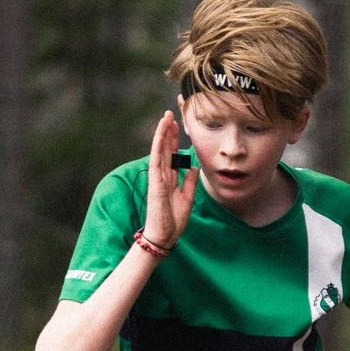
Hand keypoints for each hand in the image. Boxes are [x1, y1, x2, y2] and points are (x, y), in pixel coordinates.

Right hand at [143, 111, 195, 248]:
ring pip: (160, 149)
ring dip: (162, 132)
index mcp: (169, 179)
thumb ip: (189, 182)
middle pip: (165, 148)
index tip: (177, 125)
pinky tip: (162, 131)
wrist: (164, 236)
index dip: (174, 140)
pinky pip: (157, 158)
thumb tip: (193, 167)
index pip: (171, 155)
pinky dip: (159, 143)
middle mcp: (161, 175)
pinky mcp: (155, 180)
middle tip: (171, 114)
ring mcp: (157, 177)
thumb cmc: (173, 221)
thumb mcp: (187, 198)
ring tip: (166, 116)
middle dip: (168, 131)